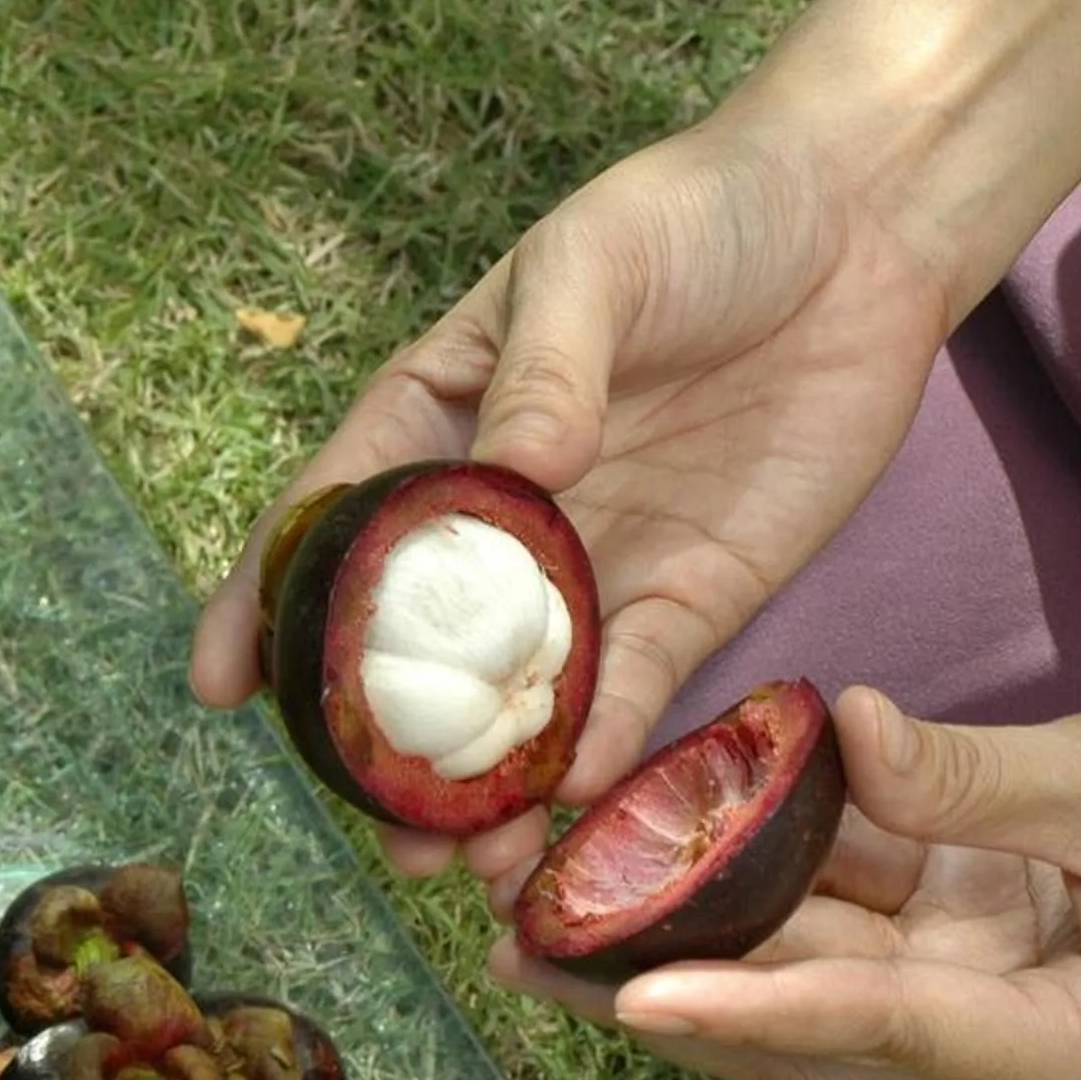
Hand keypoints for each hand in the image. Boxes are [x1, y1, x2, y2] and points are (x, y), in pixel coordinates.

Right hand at [190, 112, 956, 881]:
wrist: (859, 230)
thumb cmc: (697, 216)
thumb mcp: (594, 262)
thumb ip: (548, 369)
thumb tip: (517, 469)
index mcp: (438, 423)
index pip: (333, 525)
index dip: (267, 606)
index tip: (221, 687)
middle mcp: (499, 519)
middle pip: (418, 646)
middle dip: (387, 743)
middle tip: (374, 823)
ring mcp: (591, 570)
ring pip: (519, 698)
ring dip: (490, 783)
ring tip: (465, 863)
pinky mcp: (688, 600)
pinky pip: (634, 690)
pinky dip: (602, 748)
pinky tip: (576, 797)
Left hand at [490, 659, 1080, 1079]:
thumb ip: (977, 776)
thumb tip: (844, 740)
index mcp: (1076, 1050)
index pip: (879, 1026)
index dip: (749, 1010)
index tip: (629, 1000)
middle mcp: (1015, 1048)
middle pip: (810, 1033)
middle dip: (665, 994)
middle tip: (519, 958)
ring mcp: (992, 991)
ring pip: (809, 980)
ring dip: (685, 943)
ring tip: (540, 913)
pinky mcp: (978, 931)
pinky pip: (848, 916)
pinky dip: (759, 882)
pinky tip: (650, 845)